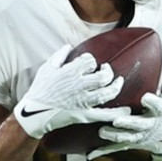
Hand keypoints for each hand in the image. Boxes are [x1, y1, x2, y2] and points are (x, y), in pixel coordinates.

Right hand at [14, 44, 128, 139]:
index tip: (89, 64)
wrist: (33, 112)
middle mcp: (79, 85)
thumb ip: (59, 56)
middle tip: (107, 70)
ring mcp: (83, 100)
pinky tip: (127, 111)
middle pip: (103, 76)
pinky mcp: (84, 114)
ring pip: (107, 92)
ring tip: (119, 82)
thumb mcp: (46, 68)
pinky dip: (116, 113)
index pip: (90, 60)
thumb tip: (69, 46)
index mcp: (70, 72)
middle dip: (108, 71)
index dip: (91, 61)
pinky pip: (103, 114)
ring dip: (116, 86)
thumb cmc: (39, 89)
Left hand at [90, 52, 161, 158]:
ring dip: (114, 136)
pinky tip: (89, 154)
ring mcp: (139, 136)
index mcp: (160, 112)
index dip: (153, 102)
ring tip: (102, 131)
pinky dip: (102, 151)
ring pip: (125, 138)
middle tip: (116, 120)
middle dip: (128, 124)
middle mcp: (149, 125)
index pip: (158, 107)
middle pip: (138, 125)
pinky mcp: (129, 143)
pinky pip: (115, 147)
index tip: (145, 97)